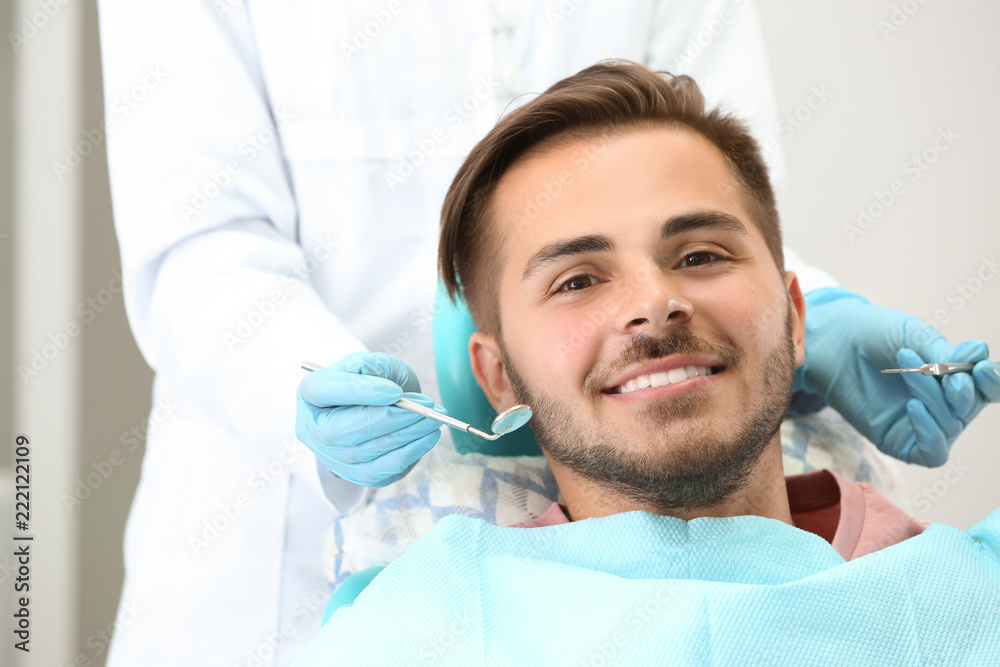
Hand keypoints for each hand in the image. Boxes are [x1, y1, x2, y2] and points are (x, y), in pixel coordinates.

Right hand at [296, 352, 444, 486]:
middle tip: (426, 407)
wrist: (377, 407)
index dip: (359, 392)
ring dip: (406, 435)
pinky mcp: (357, 475)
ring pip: (366, 452)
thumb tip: (387, 390)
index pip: (322, 391)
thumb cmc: (373, 381)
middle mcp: (314, 430)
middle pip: (343, 430)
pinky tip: (428, 438)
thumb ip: (373, 367)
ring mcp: (333, 457)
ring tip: (433, 419)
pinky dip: (409, 454)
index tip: (395, 392)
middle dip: (390, 419)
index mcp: (310, 394)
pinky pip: (382, 471)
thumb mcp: (372, 362)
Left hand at [794, 287, 999, 465]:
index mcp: (955, 376)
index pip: (989, 388)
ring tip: (910, 371)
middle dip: (960, 389)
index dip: (993, 382)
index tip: (982, 369)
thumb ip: (944, 353)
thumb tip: (979, 359)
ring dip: (934, 398)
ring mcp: (924, 425)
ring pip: (951, 425)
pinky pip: (933, 452)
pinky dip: (930, 433)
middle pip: (971, 407)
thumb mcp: (912, 336)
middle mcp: (945, 405)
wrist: (833, 344)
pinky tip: (913, 408)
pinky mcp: (901, 442)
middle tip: (936, 369)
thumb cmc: (874, 335)